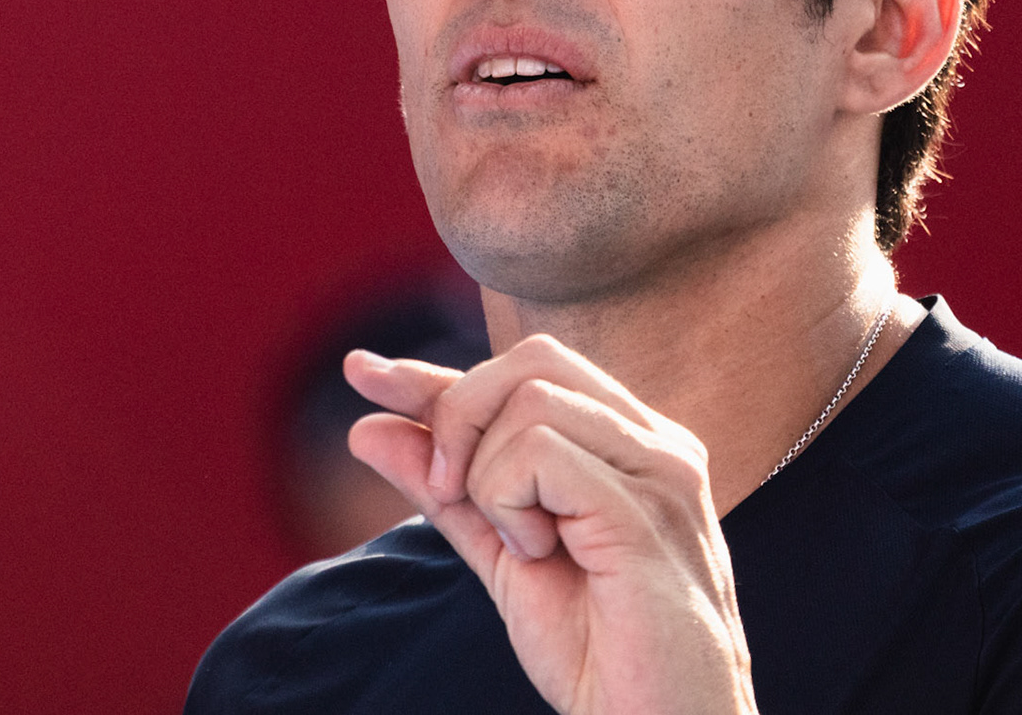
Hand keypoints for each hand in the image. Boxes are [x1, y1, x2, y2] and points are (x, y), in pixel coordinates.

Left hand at [345, 335, 759, 714]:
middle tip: (445, 493)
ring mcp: (659, 469)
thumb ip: (447, 491)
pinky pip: (539, 452)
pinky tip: (540, 552)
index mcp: (632, 446)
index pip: (528, 371)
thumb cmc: (604, 659)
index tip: (362, 375)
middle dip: (456, 414)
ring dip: (488, 474)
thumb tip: (368, 427)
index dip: (437, 375)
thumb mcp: (506, 560)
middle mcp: (655, 442)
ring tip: (525, 545)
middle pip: (529, 362)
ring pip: (529, 399)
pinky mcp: (645, 510)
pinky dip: (510, 499)